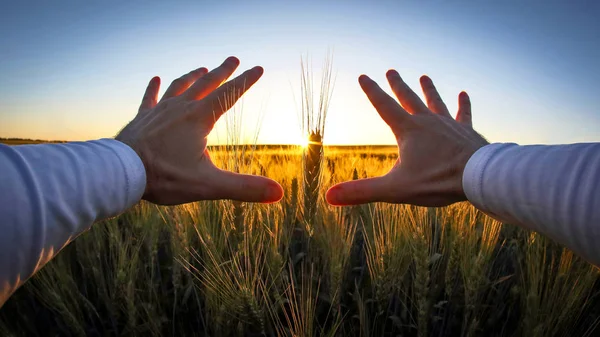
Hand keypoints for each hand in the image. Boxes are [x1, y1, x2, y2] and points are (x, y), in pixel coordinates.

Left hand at [116, 57, 282, 204]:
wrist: (120, 171)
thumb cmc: (164, 177)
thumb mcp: (208, 185)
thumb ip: (243, 188)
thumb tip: (278, 193)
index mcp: (199, 119)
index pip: (228, 95)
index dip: (245, 82)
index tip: (258, 69)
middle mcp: (180, 108)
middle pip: (206, 84)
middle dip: (222, 72)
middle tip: (233, 59)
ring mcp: (159, 111)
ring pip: (180, 86)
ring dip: (193, 77)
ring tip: (201, 69)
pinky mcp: (142, 118)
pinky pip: (150, 98)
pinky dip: (154, 87)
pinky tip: (156, 79)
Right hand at [326, 70, 487, 206]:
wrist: (478, 176)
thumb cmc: (437, 182)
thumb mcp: (394, 189)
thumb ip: (362, 192)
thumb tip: (329, 196)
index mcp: (407, 130)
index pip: (384, 106)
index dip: (371, 91)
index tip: (363, 75)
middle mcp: (427, 121)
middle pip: (408, 98)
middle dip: (397, 85)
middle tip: (391, 70)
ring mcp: (448, 124)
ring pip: (435, 102)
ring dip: (428, 89)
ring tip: (424, 76)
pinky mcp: (466, 132)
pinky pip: (463, 114)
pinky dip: (463, 105)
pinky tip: (464, 95)